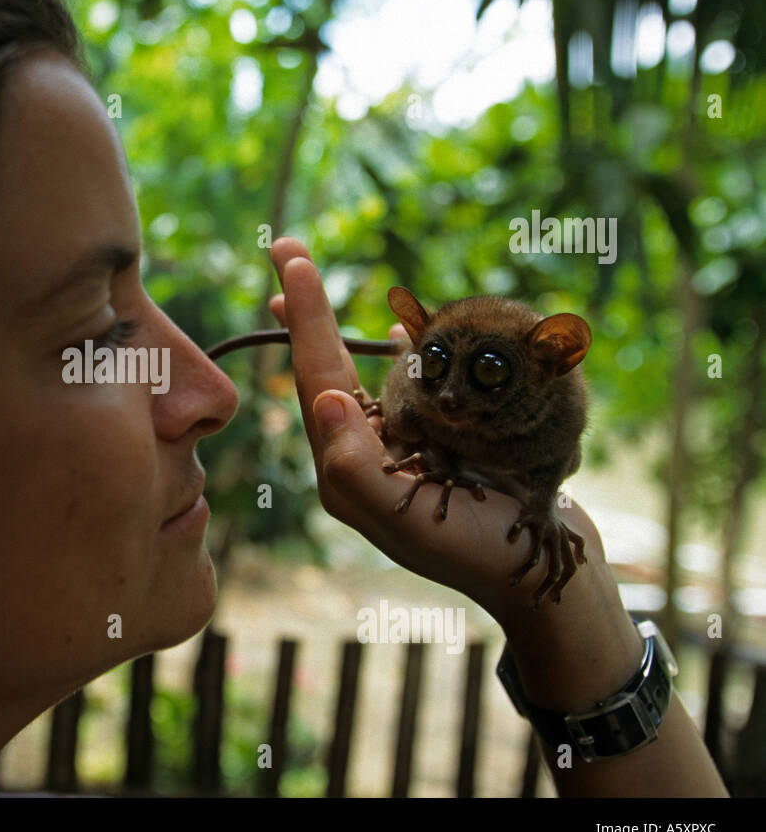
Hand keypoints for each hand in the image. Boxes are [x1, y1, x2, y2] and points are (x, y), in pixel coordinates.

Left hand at [266, 237, 605, 621]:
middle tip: (284, 250)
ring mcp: (404, 449)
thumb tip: (325, 400)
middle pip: (327, 369)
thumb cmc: (482, 552)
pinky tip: (398, 330)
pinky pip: (413, 389)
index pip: (317, 381)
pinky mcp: (441, 446)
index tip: (290, 264)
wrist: (547, 581)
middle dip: (307, 311)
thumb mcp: (411, 520)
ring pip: (364, 373)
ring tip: (308, 284)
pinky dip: (405, 356)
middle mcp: (368, 456)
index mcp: (350, 471)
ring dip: (339, 328)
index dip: (305, 320)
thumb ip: (358, 467)